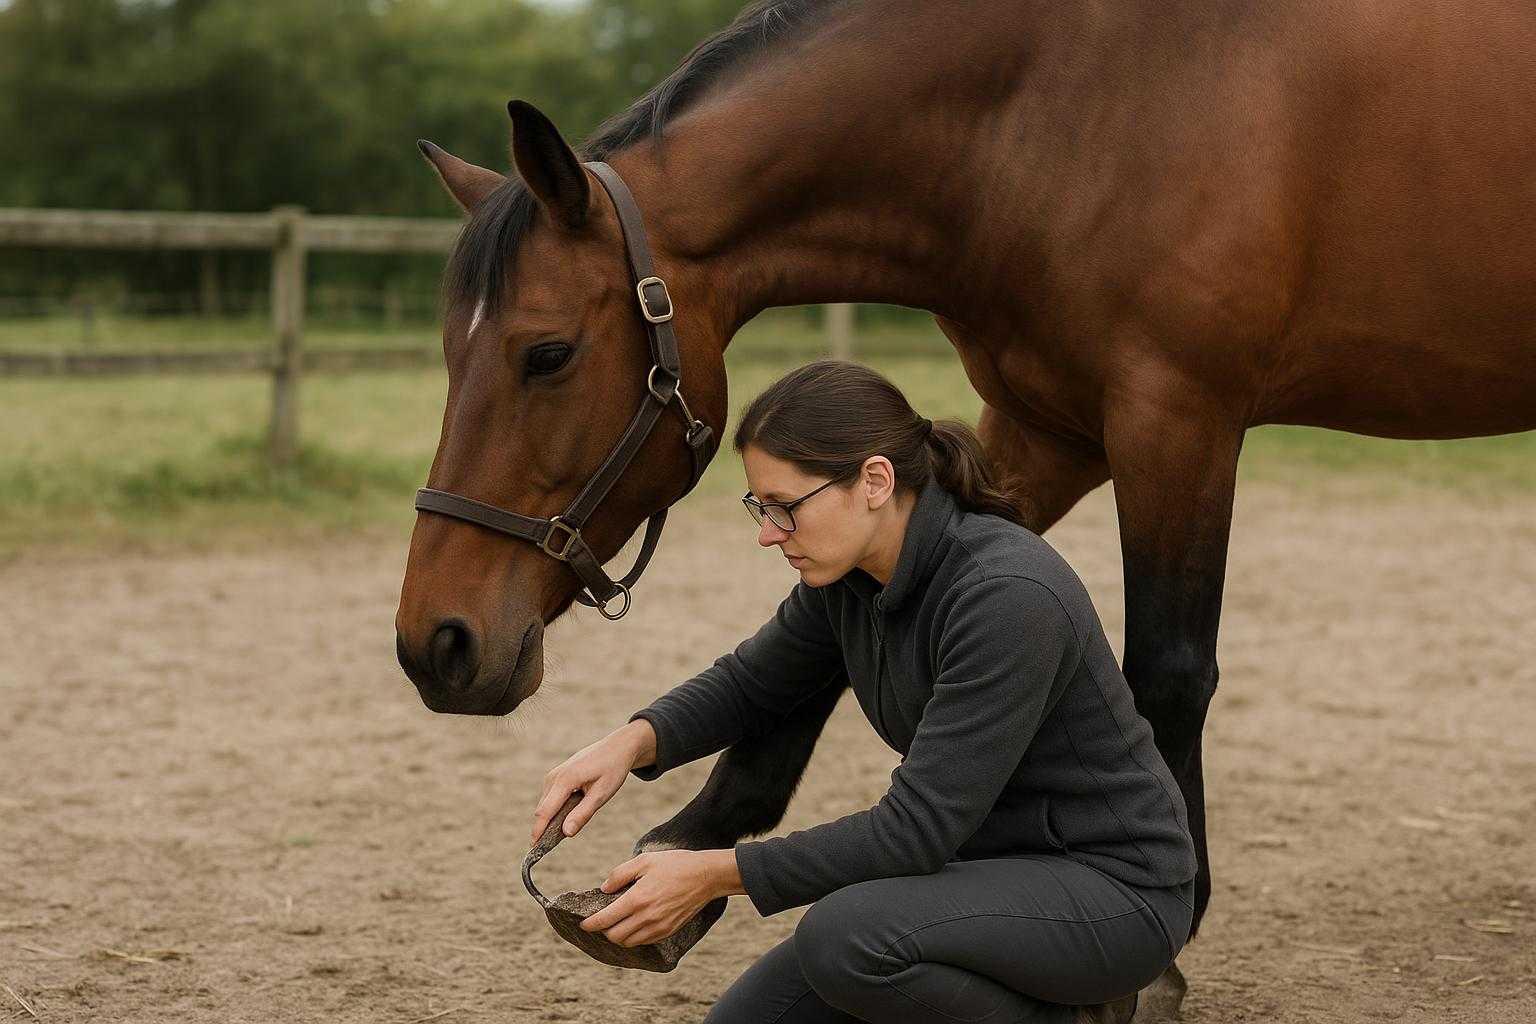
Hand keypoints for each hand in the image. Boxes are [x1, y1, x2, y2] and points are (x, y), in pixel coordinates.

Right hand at [530, 720, 652, 844]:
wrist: (617, 748)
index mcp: (565, 780)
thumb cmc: (612, 769)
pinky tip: (575, 808)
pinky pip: (551, 798)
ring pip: (547, 805)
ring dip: (555, 817)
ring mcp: (553, 775)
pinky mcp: (556, 777)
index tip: (534, 850)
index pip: (545, 811)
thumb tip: (566, 833)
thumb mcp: (602, 794)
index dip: (538, 831)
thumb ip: (583, 814)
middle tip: (561, 840)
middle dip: (547, 827)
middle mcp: (554, 777)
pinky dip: (558, 809)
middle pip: (543, 810)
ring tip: (577, 818)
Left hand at [578, 849, 724, 946]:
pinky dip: (634, 937)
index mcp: (637, 899)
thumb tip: (604, 888)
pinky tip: (634, 925)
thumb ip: (620, 874)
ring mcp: (658, 927)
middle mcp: (646, 918)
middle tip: (601, 920)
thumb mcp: (644, 860)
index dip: (590, 924)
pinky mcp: (668, 931)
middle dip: (603, 930)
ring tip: (616, 923)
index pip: (605, 920)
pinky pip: (644, 942)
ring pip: (628, 942)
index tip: (582, 923)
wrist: (706, 876)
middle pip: (614, 936)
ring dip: (618, 936)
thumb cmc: (675, 864)